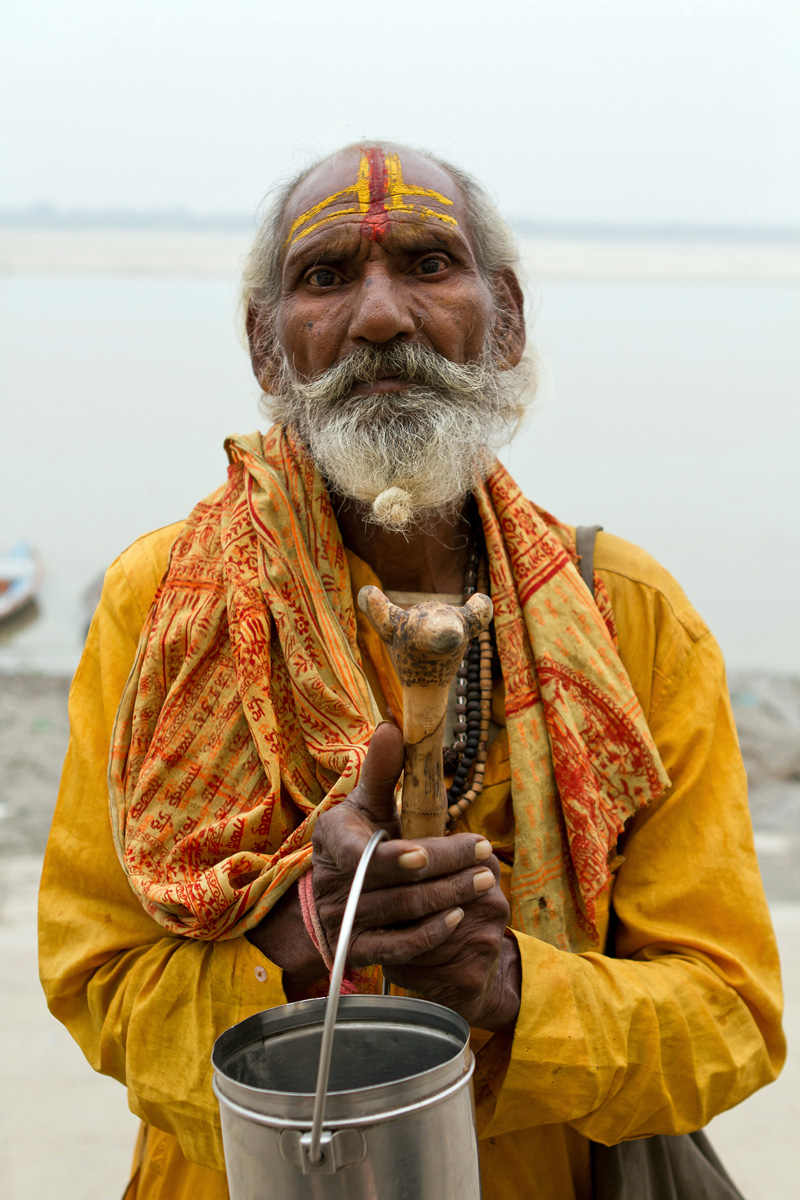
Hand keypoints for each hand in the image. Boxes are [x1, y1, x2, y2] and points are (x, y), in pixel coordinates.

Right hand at [311, 722, 520, 1031]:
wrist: (337, 893)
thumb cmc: (363, 835)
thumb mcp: (368, 801)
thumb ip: (384, 769)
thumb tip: (392, 726)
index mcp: (332, 837)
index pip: (355, 852)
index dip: (387, 857)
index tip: (421, 854)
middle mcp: (332, 883)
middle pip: (394, 882)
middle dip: (444, 869)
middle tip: (484, 855)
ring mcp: (343, 921)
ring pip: (402, 913)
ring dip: (448, 896)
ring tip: (484, 880)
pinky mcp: (358, 951)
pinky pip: (397, 949)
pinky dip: (431, 933)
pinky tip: (460, 915)